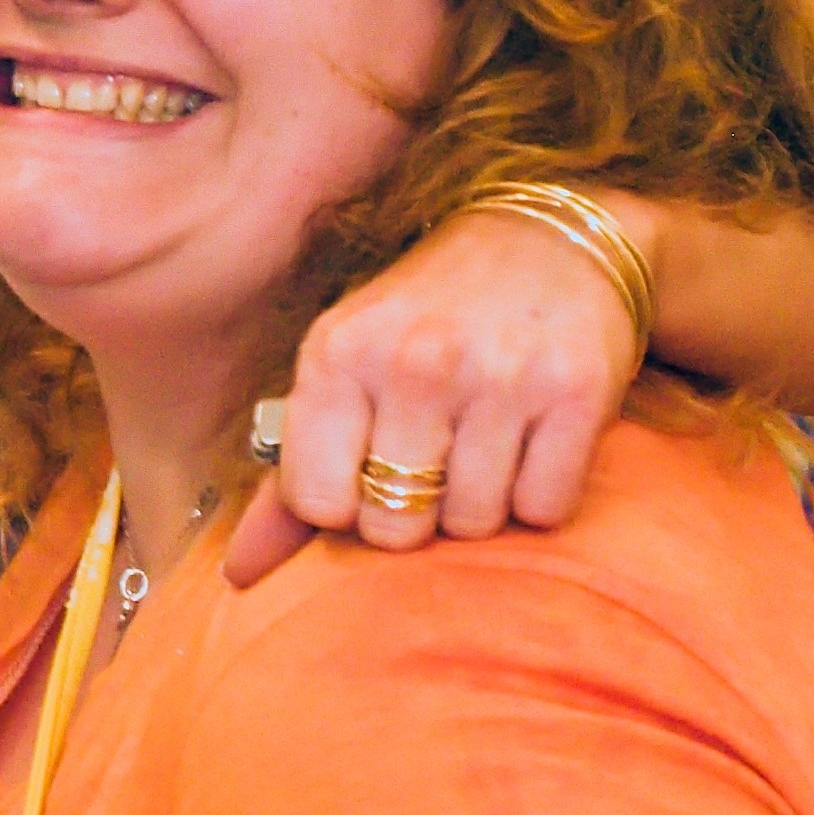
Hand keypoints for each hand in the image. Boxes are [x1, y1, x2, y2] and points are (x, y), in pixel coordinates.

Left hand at [229, 193, 651, 580]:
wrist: (550, 240)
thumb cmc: (429, 314)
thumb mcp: (343, 367)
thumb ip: (292, 474)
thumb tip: (239, 574)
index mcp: (336, 352)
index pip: (317, 502)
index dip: (345, 503)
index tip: (367, 466)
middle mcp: (413, 361)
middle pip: (396, 525)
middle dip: (413, 511)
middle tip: (433, 455)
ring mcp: (498, 376)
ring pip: (472, 523)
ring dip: (478, 503)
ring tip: (482, 439)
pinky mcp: (574, 392)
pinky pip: (543, 508)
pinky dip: (538, 493)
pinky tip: (530, 439)